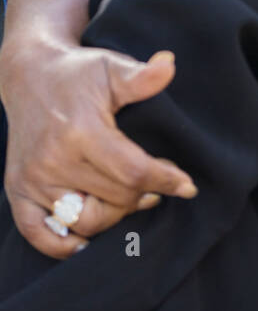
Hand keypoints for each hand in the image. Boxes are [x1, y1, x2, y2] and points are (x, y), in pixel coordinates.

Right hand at [0, 40, 198, 258]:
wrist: (28, 74)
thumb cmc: (78, 72)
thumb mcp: (112, 67)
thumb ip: (142, 76)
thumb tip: (170, 64)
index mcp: (81, 131)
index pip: (133, 172)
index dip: (165, 181)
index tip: (187, 185)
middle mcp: (53, 160)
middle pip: (114, 199)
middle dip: (144, 195)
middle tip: (158, 184)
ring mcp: (32, 179)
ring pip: (85, 221)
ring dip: (115, 217)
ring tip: (131, 199)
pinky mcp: (17, 191)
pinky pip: (39, 234)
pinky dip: (63, 245)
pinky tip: (87, 239)